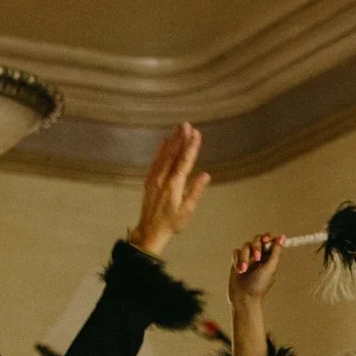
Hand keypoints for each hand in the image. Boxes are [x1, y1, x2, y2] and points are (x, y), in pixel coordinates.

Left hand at [129, 124, 211, 256]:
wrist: (150, 231)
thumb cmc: (171, 223)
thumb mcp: (187, 210)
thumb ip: (195, 191)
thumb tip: (206, 175)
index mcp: (173, 186)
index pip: (184, 162)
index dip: (191, 147)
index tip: (196, 135)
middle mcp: (162, 179)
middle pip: (173, 155)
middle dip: (180, 139)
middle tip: (186, 124)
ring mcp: (154, 178)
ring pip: (164, 156)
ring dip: (172, 141)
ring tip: (178, 128)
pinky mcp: (149, 180)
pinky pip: (156, 161)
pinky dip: (160, 150)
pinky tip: (165, 141)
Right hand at [229, 234, 283, 301]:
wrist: (243, 297)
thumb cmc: (259, 285)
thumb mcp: (270, 268)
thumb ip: (276, 252)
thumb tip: (282, 238)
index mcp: (269, 258)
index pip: (269, 241)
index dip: (268, 237)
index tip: (267, 239)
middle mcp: (259, 257)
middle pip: (257, 240)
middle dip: (256, 247)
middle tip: (256, 258)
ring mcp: (248, 258)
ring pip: (246, 246)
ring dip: (244, 257)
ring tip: (244, 270)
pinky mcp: (237, 261)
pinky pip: (236, 252)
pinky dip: (237, 259)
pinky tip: (239, 270)